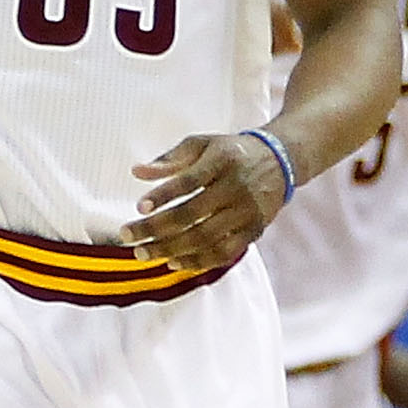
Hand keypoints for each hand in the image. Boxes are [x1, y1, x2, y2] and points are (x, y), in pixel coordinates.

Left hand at [125, 130, 288, 272]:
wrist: (280, 161)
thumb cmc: (230, 152)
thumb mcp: (202, 145)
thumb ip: (170, 159)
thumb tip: (136, 172)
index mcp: (222, 160)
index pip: (189, 181)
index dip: (163, 195)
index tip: (139, 207)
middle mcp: (237, 187)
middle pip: (192, 214)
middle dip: (156, 229)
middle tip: (127, 237)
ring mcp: (247, 212)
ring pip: (205, 238)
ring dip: (170, 249)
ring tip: (143, 254)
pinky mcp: (254, 230)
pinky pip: (224, 253)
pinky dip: (198, 261)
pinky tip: (173, 263)